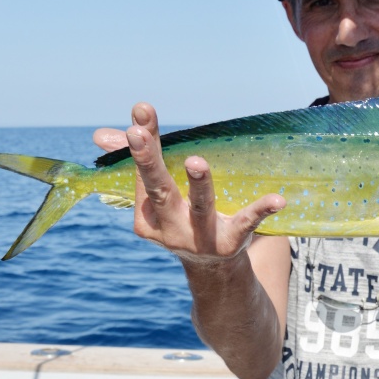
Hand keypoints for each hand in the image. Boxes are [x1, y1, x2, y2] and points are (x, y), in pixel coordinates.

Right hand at [97, 103, 286, 262]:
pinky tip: (277, 199)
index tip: (141, 112)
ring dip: (198, 184)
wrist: (212, 266)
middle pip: (159, 191)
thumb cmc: (182, 217)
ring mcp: (200, 238)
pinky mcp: (231, 242)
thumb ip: (137, 162)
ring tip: (196, 162)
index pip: (143, 176)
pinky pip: (247, 223)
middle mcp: (171, 229)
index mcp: (148, 217)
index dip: (143, 144)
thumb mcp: (161, 194)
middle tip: (138, 134)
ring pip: (200, 207)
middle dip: (149, 162)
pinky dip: (261, 210)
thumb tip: (100, 135)